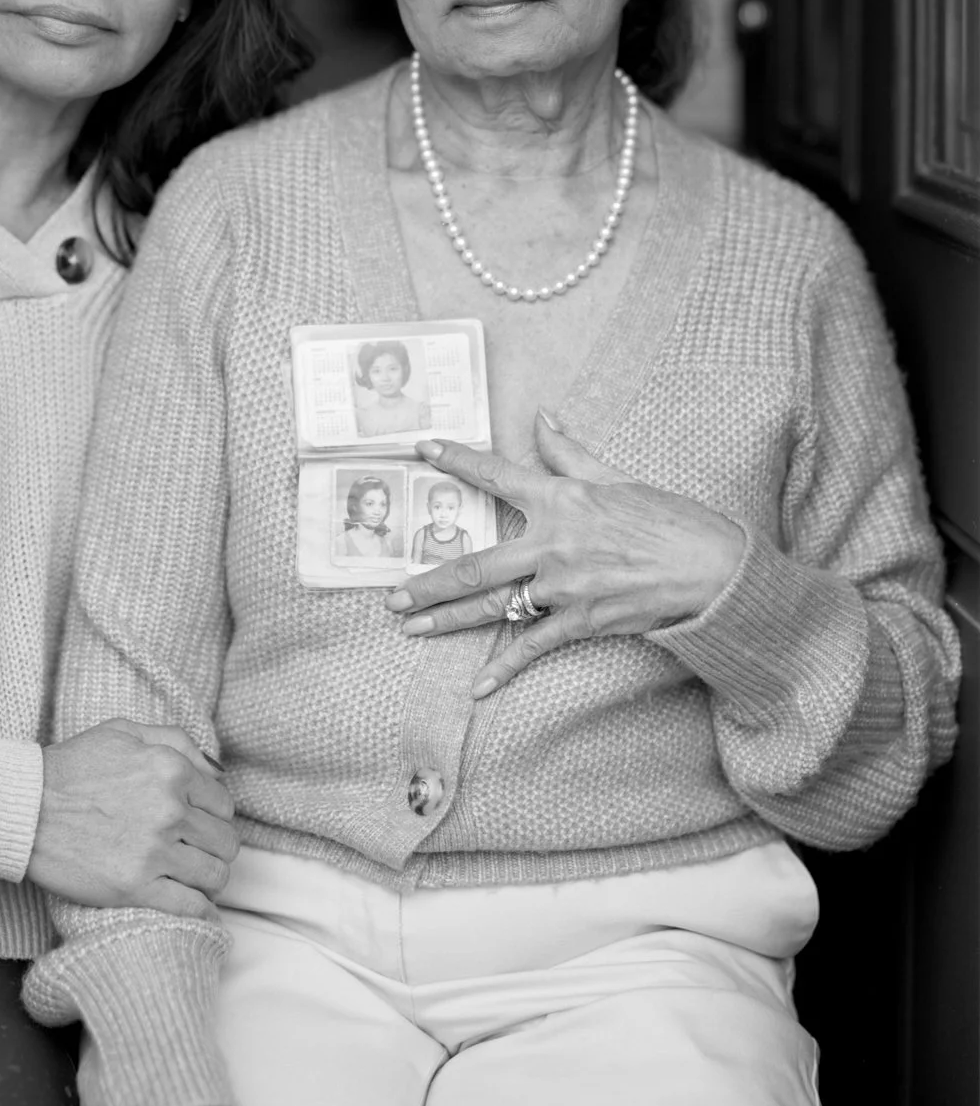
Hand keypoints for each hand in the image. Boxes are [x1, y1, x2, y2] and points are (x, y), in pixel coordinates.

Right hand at [30, 720, 237, 916]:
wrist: (22, 809)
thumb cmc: (69, 768)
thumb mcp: (123, 732)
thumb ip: (177, 741)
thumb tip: (218, 771)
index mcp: (171, 770)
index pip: (224, 805)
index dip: (214, 818)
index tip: (199, 827)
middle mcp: (170, 810)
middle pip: (225, 843)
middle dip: (215, 850)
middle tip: (197, 855)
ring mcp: (153, 852)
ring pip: (214, 876)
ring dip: (208, 881)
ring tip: (192, 881)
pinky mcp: (134, 888)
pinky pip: (191, 907)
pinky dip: (199, 911)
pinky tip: (191, 906)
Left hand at [385, 411, 744, 698]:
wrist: (713, 568)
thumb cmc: (669, 519)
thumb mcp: (618, 476)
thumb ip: (570, 452)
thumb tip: (542, 417)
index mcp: (562, 499)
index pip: (497, 474)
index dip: (457, 460)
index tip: (421, 450)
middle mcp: (554, 542)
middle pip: (476, 563)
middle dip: (428, 581)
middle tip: (392, 594)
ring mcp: (564, 586)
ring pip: (492, 606)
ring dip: (447, 620)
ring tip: (410, 627)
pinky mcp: (582, 620)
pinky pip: (533, 646)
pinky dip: (504, 669)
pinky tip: (477, 687)